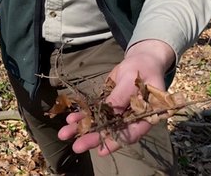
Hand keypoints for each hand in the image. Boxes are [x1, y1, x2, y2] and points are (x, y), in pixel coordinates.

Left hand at [58, 39, 174, 155]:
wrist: (140, 60)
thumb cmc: (143, 68)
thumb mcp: (132, 80)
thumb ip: (121, 96)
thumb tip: (110, 111)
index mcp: (145, 116)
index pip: (131, 133)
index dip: (116, 143)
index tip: (101, 151)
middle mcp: (132, 119)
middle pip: (113, 131)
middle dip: (93, 138)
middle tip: (77, 146)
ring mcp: (119, 113)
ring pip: (101, 124)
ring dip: (84, 128)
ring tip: (65, 133)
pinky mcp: (109, 105)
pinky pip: (96, 113)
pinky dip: (84, 116)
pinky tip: (71, 119)